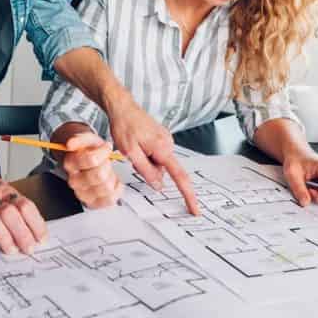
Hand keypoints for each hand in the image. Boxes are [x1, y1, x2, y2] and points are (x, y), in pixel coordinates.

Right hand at [0, 172, 47, 254]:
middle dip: (21, 232)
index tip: (41, 240)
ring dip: (2, 235)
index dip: (35, 223)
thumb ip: (17, 212)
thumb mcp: (3, 196)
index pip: (25, 205)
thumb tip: (36, 234)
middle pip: (9, 211)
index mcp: (6, 192)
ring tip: (10, 250)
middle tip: (28, 249)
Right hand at [62, 132, 123, 209]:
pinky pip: (110, 200)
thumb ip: (80, 138)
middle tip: (106, 162)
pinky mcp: (92, 204)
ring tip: (108, 172)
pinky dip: (116, 190)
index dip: (103, 152)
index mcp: (71, 164)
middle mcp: (74, 181)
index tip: (106, 148)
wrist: (89, 162)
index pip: (91, 160)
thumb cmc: (90, 152)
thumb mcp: (88, 139)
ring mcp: (82, 194)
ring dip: (111, 178)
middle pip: (99, 175)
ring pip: (106, 188)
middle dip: (107, 166)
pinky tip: (112, 182)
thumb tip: (70, 144)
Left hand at [106, 96, 198, 213]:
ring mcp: (166, 140)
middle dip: (149, 170)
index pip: (180, 177)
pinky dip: (147, 155)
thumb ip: (146, 171)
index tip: (195, 210)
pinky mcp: (162, 138)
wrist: (122, 107)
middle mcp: (169, 144)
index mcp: (163, 149)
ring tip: (133, 146)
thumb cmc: (124, 126)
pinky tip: (138, 144)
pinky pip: (157, 155)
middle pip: (164, 171)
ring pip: (159, 164)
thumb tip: (159, 186)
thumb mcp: (131, 152)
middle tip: (133, 156)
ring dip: (146, 161)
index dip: (188, 196)